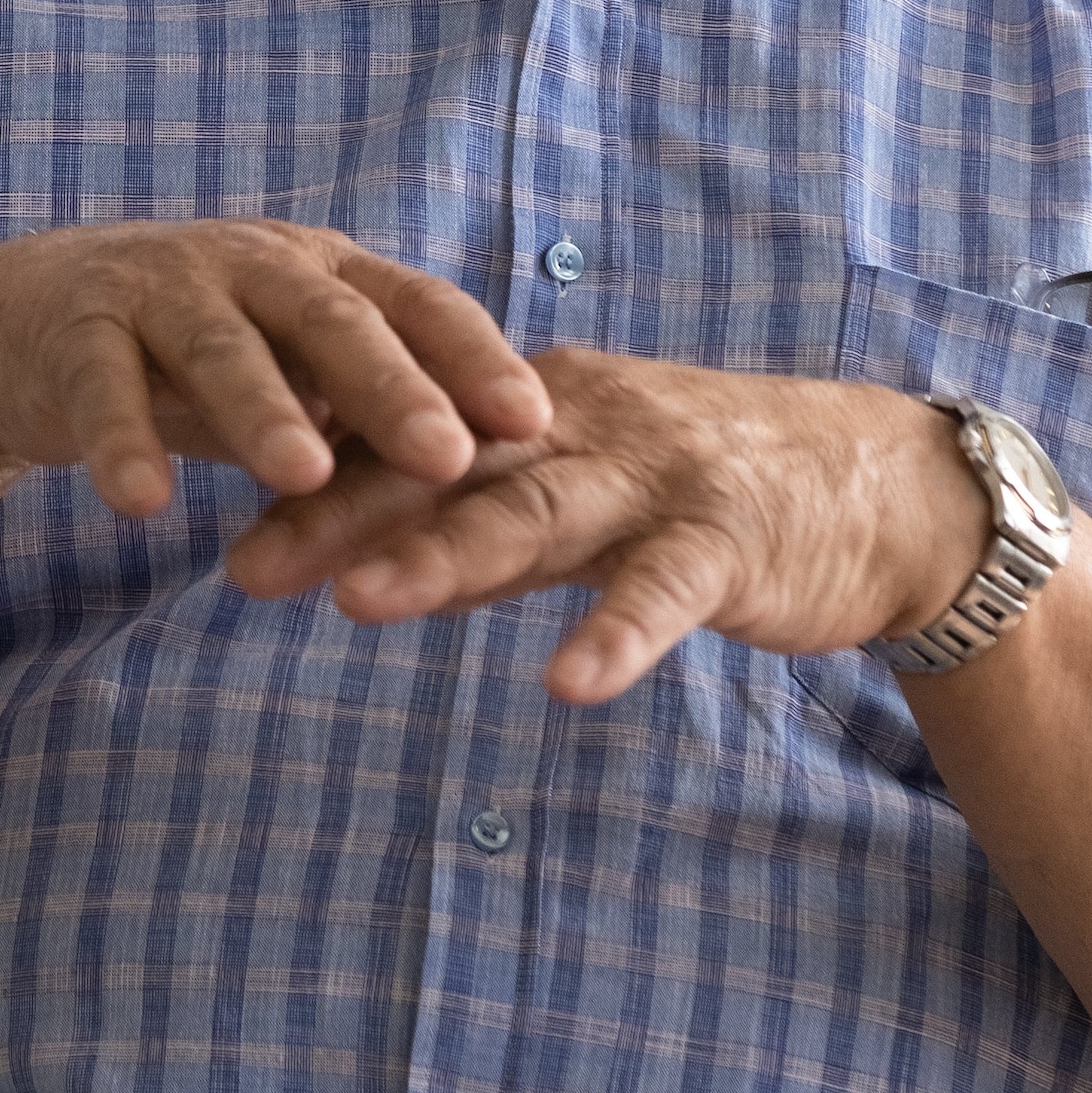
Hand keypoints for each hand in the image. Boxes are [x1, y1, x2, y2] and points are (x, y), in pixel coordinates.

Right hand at [0, 221, 551, 521]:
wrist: (30, 323)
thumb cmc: (198, 356)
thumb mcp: (294, 374)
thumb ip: (373, 416)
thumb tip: (504, 480)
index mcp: (322, 271)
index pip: (416, 303)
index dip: (475, 358)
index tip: (537, 422)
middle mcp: (250, 263)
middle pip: (330, 317)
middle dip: (391, 386)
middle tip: (447, 455)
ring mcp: (159, 286)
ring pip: (219, 344)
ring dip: (261, 408)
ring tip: (303, 473)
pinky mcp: (76, 326)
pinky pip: (102, 385)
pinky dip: (122, 440)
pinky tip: (142, 504)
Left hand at [223, 349, 1002, 704]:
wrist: (876, 484)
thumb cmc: (701, 493)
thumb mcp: (577, 498)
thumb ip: (477, 523)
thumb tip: (356, 560)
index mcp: (533, 405)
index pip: (403, 437)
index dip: (307, 477)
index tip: (215, 520)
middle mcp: (580, 421)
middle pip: (443, 466)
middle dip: (340, 512)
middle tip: (244, 565)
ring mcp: (655, 475)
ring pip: (534, 510)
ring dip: (446, 559)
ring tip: (360, 607)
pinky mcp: (728, 536)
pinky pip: (663, 589)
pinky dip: (616, 634)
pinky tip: (566, 686)